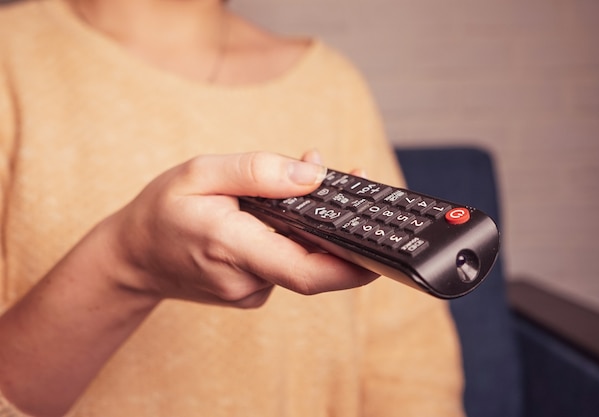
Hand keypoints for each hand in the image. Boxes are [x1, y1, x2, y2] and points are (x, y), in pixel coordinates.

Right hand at [105, 151, 378, 307]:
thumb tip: (312, 175)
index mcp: (231, 247)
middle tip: (353, 184)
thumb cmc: (162, 211)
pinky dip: (294, 236)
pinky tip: (283, 208)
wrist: (133, 258)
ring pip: (300, 260)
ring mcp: (250, 292)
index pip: (306, 271)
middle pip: (313, 264)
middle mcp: (245, 280)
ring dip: (313, 225)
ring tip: (308, 180)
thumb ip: (258, 171)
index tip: (384, 248)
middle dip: (341, 230)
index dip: (352, 266)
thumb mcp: (200, 172)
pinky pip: (285, 263)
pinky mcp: (252, 292)